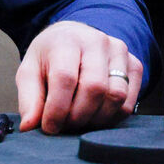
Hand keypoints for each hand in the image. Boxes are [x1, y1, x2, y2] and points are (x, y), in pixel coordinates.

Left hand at [16, 20, 143, 133]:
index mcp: (66, 40)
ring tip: (79, 121)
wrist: (74, 37)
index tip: (49, 126)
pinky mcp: (134, 65)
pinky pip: (129, 101)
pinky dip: (112, 116)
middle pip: (94, 88)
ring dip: (96, 118)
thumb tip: (29, 126)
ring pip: (116, 96)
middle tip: (65, 125)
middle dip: (78, 116)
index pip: (65, 77)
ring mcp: (119, 52)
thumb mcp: (30, 71)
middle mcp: (96, 42)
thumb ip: (28, 98)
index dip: (57, 108)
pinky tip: (96, 115)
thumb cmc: (51, 56)